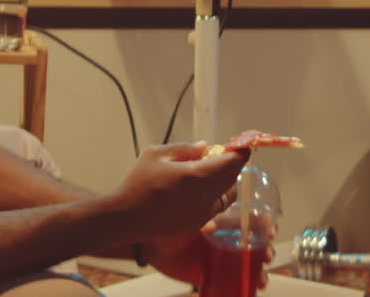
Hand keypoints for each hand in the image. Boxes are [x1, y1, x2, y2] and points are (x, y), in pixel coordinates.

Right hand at [109, 142, 247, 239]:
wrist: (126, 216)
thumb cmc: (138, 182)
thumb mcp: (156, 154)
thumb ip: (184, 148)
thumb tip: (205, 146)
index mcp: (195, 175)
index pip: (232, 162)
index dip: (241, 152)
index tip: (243, 144)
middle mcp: (204, 196)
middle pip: (233, 178)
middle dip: (233, 164)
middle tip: (227, 153)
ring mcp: (203, 213)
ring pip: (228, 195)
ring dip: (227, 181)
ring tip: (213, 171)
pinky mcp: (198, 224)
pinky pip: (216, 207)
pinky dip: (217, 195)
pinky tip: (201, 189)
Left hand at [143, 224, 275, 290]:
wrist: (148, 243)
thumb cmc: (167, 221)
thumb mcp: (186, 216)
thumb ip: (200, 218)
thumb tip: (212, 226)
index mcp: (221, 219)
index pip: (249, 220)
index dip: (264, 225)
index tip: (270, 230)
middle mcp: (224, 238)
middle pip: (254, 244)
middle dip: (266, 250)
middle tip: (267, 255)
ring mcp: (218, 257)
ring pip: (246, 264)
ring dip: (258, 271)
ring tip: (260, 278)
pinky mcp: (210, 274)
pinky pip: (231, 282)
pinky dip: (244, 287)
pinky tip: (252, 289)